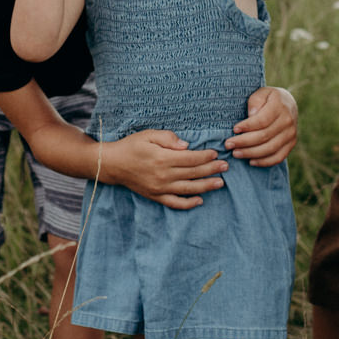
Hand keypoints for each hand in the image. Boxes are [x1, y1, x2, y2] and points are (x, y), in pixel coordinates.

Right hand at [102, 131, 226, 209]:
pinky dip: (188, 203)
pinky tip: (199, 200)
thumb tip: (187, 145)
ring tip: (220, 183)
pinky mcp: (155, 196)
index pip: (190, 158)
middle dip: (211, 169)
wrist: (112, 164)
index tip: (216, 153)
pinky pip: (175, 203)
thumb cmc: (132, 146)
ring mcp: (159, 188)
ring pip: (188, 189)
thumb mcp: (148, 135)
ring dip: (206, 186)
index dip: (205, 156)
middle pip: (193, 173)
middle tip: (226, 167)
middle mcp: (163, 175)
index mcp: (162, 158)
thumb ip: (168, 138)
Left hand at [225, 86, 297, 165]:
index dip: (247, 126)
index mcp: (280, 106)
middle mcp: (288, 121)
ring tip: (236, 153)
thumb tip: (252, 115)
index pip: (262, 120)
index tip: (234, 129)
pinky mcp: (291, 144)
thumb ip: (255, 101)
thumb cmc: (268, 99)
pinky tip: (251, 162)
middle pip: (264, 136)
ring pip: (270, 148)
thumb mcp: (261, 93)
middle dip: (244, 142)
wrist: (288, 104)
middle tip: (228, 144)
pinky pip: (278, 157)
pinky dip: (264, 162)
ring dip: (251, 153)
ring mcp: (291, 134)